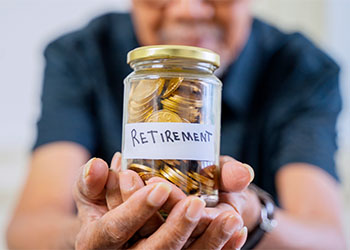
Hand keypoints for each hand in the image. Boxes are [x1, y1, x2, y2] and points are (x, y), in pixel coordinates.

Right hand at [73, 155, 240, 249]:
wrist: (115, 232)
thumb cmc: (103, 205)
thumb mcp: (93, 192)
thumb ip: (91, 181)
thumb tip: (97, 165)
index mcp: (96, 240)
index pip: (115, 229)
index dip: (135, 210)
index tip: (158, 187)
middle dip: (175, 229)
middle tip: (197, 204)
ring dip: (209, 243)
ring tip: (232, 219)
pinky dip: (221, 249)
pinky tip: (238, 233)